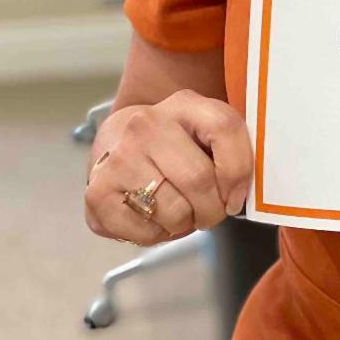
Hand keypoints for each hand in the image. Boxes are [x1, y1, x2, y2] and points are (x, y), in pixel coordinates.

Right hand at [84, 90, 253, 246]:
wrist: (116, 140)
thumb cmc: (174, 142)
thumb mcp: (205, 129)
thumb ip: (231, 149)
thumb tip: (242, 193)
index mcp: (183, 104)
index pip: (225, 128)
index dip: (240, 171)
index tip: (237, 197)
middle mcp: (145, 126)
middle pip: (199, 180)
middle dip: (214, 210)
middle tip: (210, 213)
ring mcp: (117, 158)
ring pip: (175, 211)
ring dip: (186, 223)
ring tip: (180, 211)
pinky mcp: (97, 194)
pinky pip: (146, 232)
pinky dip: (159, 234)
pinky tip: (154, 215)